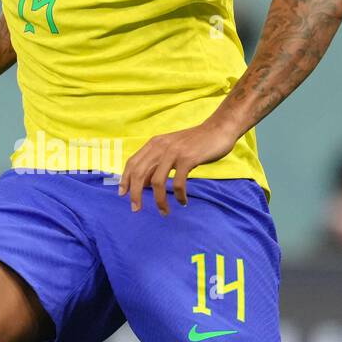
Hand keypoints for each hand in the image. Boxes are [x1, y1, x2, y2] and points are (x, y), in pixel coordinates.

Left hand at [118, 118, 239, 213]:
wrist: (218, 129)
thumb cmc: (195, 142)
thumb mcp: (171, 149)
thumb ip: (157, 162)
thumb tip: (144, 183)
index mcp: (154, 143)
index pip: (132, 162)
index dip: (125, 179)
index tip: (122, 194)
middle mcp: (160, 146)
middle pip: (139, 173)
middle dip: (135, 194)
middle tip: (136, 209)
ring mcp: (173, 152)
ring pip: (156, 181)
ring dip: (159, 200)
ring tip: (164, 211)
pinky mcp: (188, 159)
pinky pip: (177, 183)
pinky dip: (178, 196)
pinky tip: (182, 202)